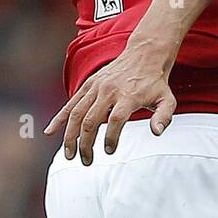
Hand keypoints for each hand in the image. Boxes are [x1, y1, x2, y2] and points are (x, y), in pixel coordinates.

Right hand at [44, 43, 176, 164]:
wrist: (144, 55)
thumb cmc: (155, 83)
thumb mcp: (167, 100)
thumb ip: (164, 117)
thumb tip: (156, 133)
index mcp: (129, 96)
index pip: (116, 120)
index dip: (111, 137)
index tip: (109, 151)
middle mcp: (109, 91)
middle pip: (92, 120)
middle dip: (86, 144)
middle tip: (86, 162)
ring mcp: (96, 87)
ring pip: (77, 113)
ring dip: (70, 136)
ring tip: (69, 156)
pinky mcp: (88, 85)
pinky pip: (71, 103)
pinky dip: (59, 118)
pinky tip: (49, 132)